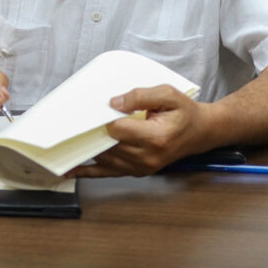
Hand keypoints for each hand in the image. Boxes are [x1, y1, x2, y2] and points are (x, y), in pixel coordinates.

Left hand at [69, 84, 209, 177]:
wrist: (201, 132)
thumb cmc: (185, 112)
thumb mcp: (168, 94)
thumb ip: (140, 95)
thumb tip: (113, 103)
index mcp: (156, 137)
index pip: (118, 130)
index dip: (103, 119)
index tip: (91, 110)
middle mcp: (148, 156)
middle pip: (108, 145)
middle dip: (91, 133)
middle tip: (71, 122)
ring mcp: (142, 167)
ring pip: (105, 159)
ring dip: (88, 149)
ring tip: (66, 139)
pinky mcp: (138, 171)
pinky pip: (108, 173)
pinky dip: (89, 172)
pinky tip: (72, 171)